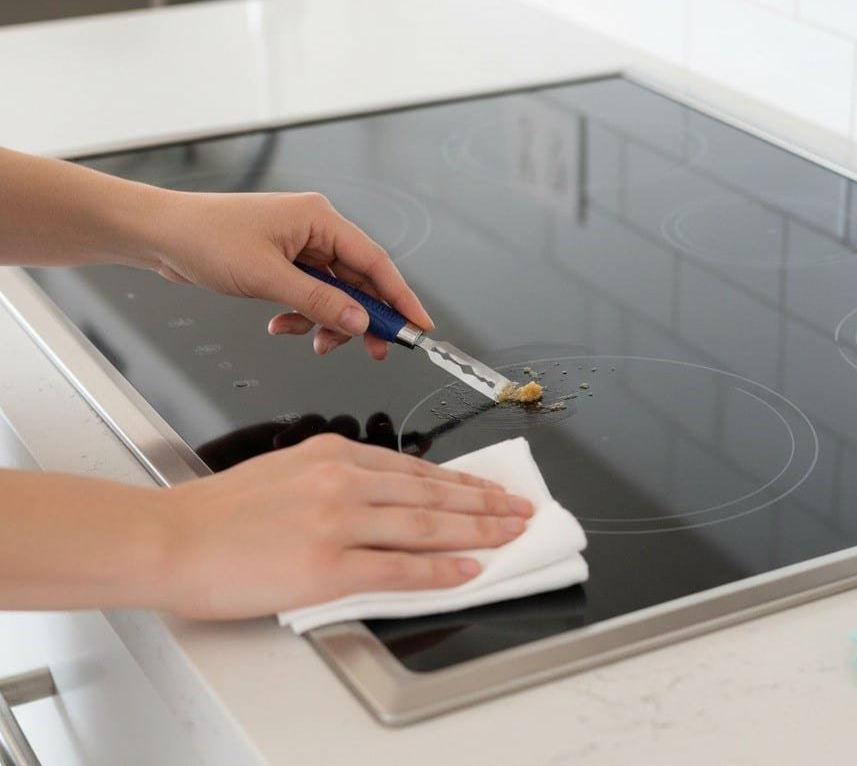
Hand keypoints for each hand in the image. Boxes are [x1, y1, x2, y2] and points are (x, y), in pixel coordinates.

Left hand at [150, 189, 431, 358]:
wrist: (160, 235)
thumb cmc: (205, 238)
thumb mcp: (267, 277)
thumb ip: (319, 301)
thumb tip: (360, 321)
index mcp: (319, 219)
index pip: (375, 261)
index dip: (401, 296)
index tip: (418, 325)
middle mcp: (315, 230)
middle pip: (359, 280)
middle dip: (363, 317)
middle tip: (373, 350)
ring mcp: (299, 247)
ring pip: (335, 293)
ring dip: (326, 320)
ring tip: (311, 340)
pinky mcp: (283, 262)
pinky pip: (310, 294)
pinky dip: (304, 314)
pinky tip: (282, 325)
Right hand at [159, 434, 532, 618]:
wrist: (172, 536)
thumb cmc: (220, 509)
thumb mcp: (287, 469)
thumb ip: (337, 477)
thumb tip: (384, 496)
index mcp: (334, 452)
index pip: (415, 468)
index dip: (460, 482)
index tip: (487, 489)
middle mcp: (343, 479)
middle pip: (432, 493)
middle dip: (484, 503)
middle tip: (520, 509)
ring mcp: (338, 522)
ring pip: (426, 524)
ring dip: (478, 530)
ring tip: (510, 534)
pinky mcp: (327, 566)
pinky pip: (399, 566)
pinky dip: (440, 569)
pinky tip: (468, 568)